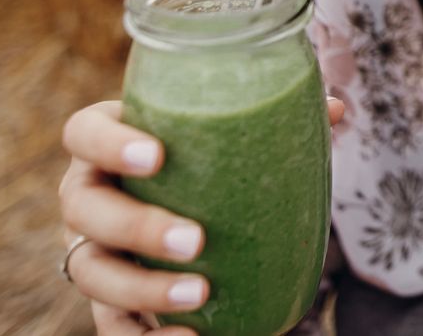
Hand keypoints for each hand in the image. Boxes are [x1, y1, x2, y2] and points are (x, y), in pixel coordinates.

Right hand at [59, 97, 346, 334]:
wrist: (188, 208)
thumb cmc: (207, 161)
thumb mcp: (230, 137)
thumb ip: (275, 121)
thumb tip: (338, 109)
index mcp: (109, 143)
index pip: (85, 132)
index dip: (110, 143)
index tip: (156, 156)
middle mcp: (89, 194)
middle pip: (84, 207)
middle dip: (136, 227)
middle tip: (195, 240)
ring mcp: (91, 248)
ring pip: (91, 271)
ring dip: (142, 288)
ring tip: (199, 294)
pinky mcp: (106, 298)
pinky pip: (111, 324)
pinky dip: (143, 335)